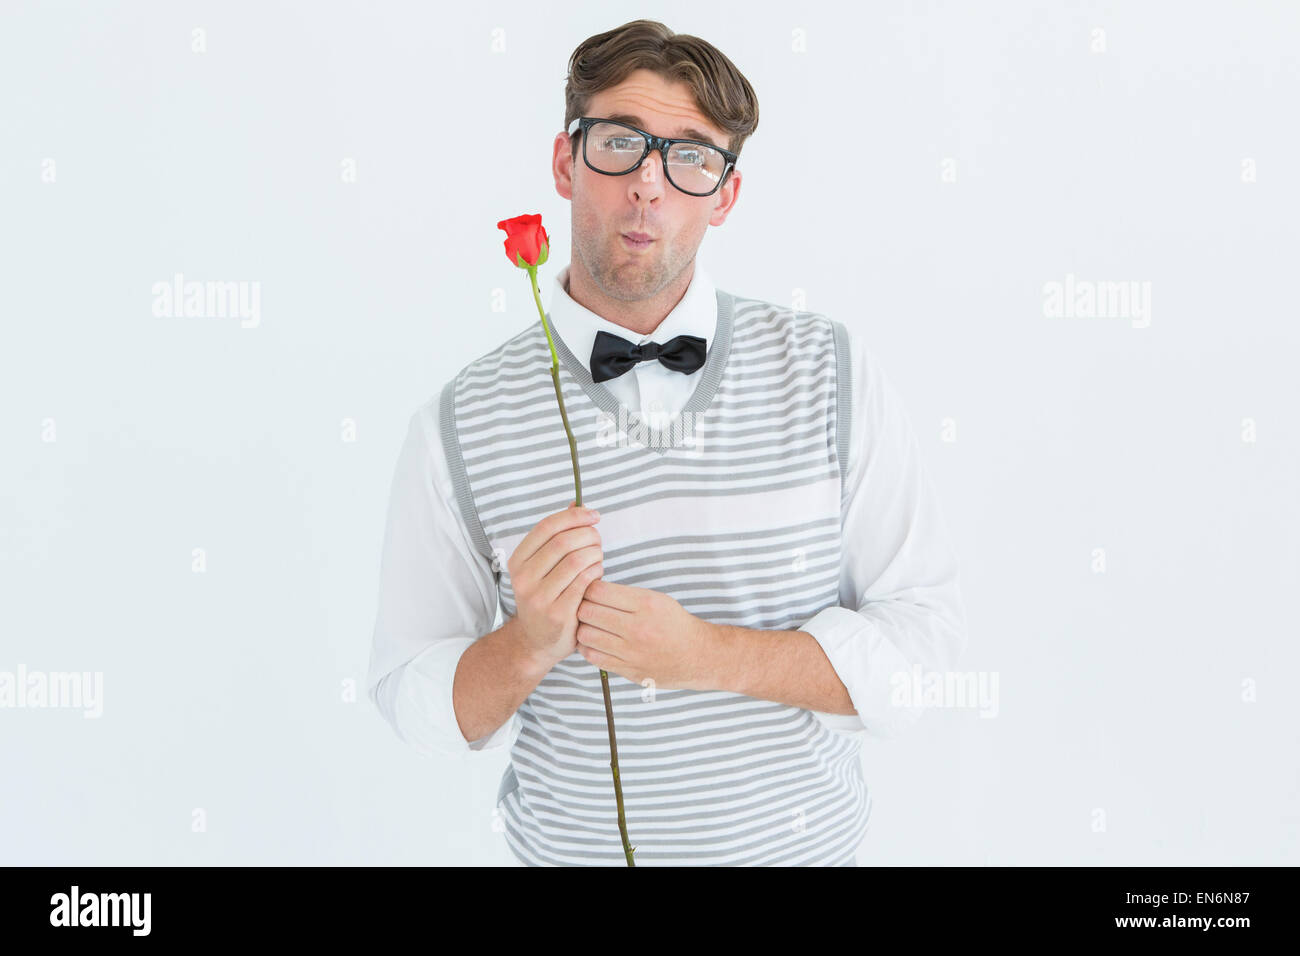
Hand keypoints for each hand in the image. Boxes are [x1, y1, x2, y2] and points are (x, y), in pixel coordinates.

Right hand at [507, 502, 603, 669]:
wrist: (537, 640)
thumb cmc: (546, 595)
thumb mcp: (543, 565)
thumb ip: (558, 535)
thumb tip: (576, 503)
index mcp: (518, 560)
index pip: (547, 527)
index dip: (574, 516)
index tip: (593, 515)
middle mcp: (524, 578)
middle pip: (564, 541)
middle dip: (589, 535)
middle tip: (598, 540)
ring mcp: (539, 597)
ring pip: (578, 560)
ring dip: (596, 554)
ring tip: (597, 558)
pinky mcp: (558, 613)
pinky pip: (585, 581)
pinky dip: (597, 572)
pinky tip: (597, 573)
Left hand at [574, 579, 715, 690]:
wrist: (697, 656)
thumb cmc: (675, 624)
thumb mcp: (656, 599)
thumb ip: (625, 595)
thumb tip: (590, 589)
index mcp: (645, 604)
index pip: (598, 591)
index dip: (588, 588)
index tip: (591, 591)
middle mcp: (637, 627)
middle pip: (587, 612)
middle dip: (582, 607)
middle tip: (586, 607)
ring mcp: (632, 651)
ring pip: (585, 635)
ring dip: (583, 628)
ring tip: (590, 626)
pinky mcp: (628, 670)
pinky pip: (593, 657)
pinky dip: (588, 648)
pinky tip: (595, 642)